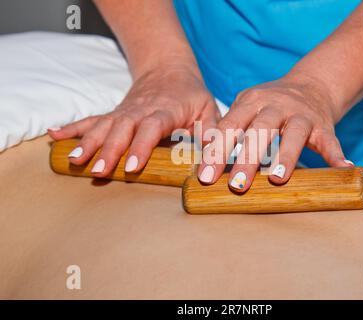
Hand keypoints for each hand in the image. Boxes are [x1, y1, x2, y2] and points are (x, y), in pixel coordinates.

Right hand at [48, 62, 217, 176]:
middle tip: (97, 172)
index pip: (152, 128)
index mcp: (166, 111)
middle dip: (108, 150)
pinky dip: (73, 128)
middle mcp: (140, 111)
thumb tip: (213, 155)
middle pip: (121, 128)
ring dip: (87, 142)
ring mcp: (124, 112)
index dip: (141, 146)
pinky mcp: (114, 113)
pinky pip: (92, 120)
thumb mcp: (208, 109)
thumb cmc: (190, 94)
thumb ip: (210, 131)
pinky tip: (54, 135)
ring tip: (73, 161)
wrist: (168, 68)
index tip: (131, 167)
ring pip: (103, 125)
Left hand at [197, 75, 353, 191]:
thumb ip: (229, 125)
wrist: (310, 85)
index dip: (217, 151)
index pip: (230, 126)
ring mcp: (301, 114)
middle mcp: (276, 106)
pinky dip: (336, 154)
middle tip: (236, 185)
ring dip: (286, 156)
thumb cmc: (269, 104)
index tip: (205, 177)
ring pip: (293, 134)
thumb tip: (205, 152)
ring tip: (278, 180)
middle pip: (260, 130)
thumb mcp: (246, 106)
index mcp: (251, 101)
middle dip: (247, 159)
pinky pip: (330, 140)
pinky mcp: (322, 124)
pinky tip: (342, 168)